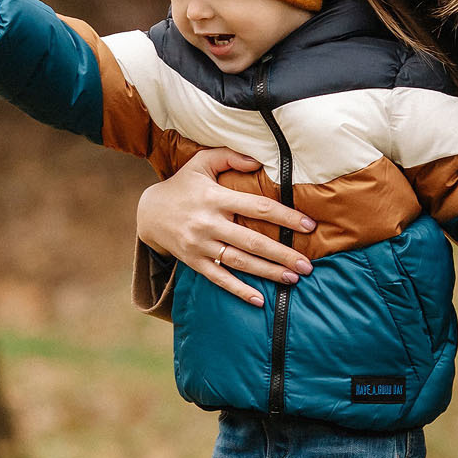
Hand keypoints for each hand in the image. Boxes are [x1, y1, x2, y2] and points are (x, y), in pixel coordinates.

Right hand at [135, 147, 315, 307]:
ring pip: (239, 262)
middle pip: (252, 241)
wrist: (148, 212)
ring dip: (268, 272)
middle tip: (307, 265)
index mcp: (216, 197)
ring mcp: (201, 245)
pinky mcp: (194, 261)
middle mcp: (209, 223)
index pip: (258, 207)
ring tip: (294, 278)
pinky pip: (219, 278)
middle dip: (282, 254)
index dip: (285, 217)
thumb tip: (259, 161)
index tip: (309, 226)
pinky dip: (239, 290)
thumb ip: (229, 156)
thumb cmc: (183, 185)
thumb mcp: (201, 162)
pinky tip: (259, 300)